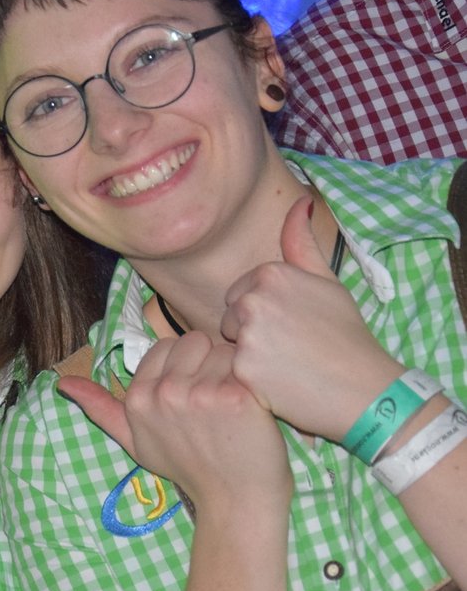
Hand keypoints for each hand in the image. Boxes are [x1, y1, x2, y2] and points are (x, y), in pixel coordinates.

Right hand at [60, 332, 291, 521]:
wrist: (234, 500)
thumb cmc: (187, 468)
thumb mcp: (134, 440)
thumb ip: (101, 408)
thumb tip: (61, 382)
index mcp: (138, 397)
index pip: (166, 347)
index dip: (184, 366)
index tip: (194, 396)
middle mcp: (163, 393)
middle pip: (194, 341)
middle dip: (208, 362)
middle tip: (216, 399)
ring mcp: (199, 393)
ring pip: (222, 349)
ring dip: (234, 371)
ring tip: (234, 405)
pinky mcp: (235, 395)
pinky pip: (246, 363)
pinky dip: (254, 381)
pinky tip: (253, 407)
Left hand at [220, 195, 400, 438]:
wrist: (362, 388)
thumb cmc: (345, 334)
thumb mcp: (327, 281)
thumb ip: (301, 242)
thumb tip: (300, 201)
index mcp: (270, 273)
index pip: (239, 293)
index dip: (264, 313)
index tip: (293, 324)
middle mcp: (253, 298)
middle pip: (229, 316)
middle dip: (250, 332)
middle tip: (290, 346)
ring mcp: (246, 333)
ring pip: (228, 343)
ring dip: (248, 354)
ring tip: (285, 363)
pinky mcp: (241, 366)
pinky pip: (230, 369)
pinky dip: (249, 378)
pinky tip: (278, 381)